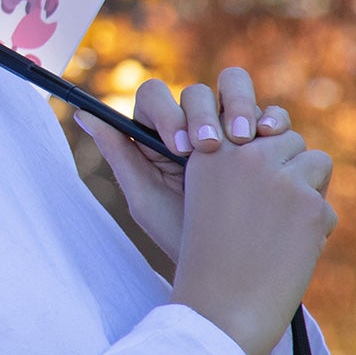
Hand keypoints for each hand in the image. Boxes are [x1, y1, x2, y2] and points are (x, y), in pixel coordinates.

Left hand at [74, 67, 291, 260]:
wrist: (225, 264)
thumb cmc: (177, 232)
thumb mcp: (145, 198)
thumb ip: (118, 153)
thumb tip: (83, 112)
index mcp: (158, 129)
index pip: (156, 96)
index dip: (167, 112)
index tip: (178, 146)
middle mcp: (194, 121)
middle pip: (198, 90)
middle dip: (205, 112)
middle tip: (211, 146)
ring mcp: (230, 128)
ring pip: (235, 90)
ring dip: (240, 106)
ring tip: (245, 139)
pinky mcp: (264, 141)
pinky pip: (269, 116)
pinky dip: (272, 119)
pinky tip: (272, 137)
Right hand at [171, 127, 336, 354]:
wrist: (221, 307)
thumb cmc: (206, 258)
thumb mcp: (201, 197)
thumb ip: (229, 162)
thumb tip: (269, 132)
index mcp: (212, 151)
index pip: (252, 120)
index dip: (261, 141)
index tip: (255, 166)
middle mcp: (245, 155)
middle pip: (288, 137)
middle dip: (289, 165)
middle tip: (274, 204)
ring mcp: (280, 178)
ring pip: (316, 162)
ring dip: (308, 189)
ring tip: (285, 225)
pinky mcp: (310, 206)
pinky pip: (326, 204)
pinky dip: (316, 227)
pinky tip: (291, 249)